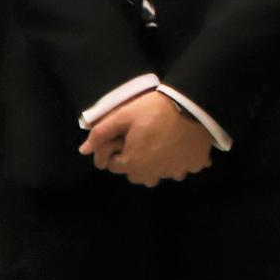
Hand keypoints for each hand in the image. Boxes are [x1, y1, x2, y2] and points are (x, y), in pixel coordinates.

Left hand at [85, 92, 211, 186]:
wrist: (194, 104)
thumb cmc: (155, 109)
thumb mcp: (123, 115)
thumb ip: (100, 133)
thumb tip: (83, 151)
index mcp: (133, 163)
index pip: (114, 166)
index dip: (116, 150)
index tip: (123, 138)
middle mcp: (153, 173)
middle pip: (136, 175)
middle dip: (134, 163)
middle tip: (140, 143)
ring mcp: (176, 170)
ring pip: (160, 175)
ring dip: (157, 167)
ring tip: (160, 149)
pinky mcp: (195, 164)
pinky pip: (184, 169)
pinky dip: (181, 163)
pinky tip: (181, 150)